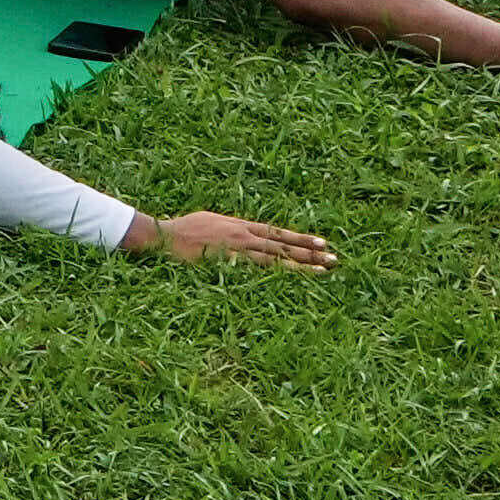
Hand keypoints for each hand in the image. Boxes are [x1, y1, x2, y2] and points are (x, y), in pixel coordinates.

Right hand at [130, 208, 335, 268]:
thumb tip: (244, 235)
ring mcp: (238, 249)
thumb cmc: (184, 229)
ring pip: (276, 257)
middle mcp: (245, 235)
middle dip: (310, 252)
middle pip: (284, 244)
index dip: (301, 238)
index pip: (279, 233)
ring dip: (301, 264)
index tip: (323, 243)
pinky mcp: (228, 262)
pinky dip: (275, 273)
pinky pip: (257, 269)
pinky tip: (291, 277)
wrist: (164, 235)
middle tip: (334, 258)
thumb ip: (231, 230)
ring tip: (324, 269)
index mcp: (241, 226)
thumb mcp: (213, 223)